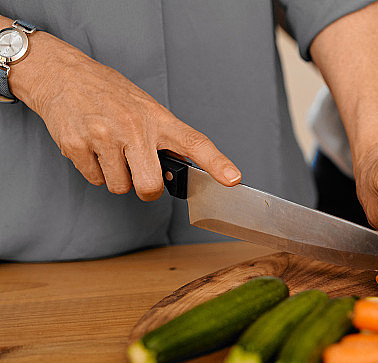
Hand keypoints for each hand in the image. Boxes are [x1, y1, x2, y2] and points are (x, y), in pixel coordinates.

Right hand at [9, 30, 240, 199]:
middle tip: (139, 172)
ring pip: (120, 187)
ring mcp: (104, 137)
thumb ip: (163, 138)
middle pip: (149, 186)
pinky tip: (92, 147)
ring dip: (116, 177)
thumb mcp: (145, 108)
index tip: (232, 179)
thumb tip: (179, 170)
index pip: (194, 143)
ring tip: (110, 150)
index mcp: (157, 118)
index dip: (217, 163)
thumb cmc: (108, 93)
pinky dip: (95, 170)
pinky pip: (95, 180)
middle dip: (146, 189)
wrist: (61, 75)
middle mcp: (134, 127)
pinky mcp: (77, 145)